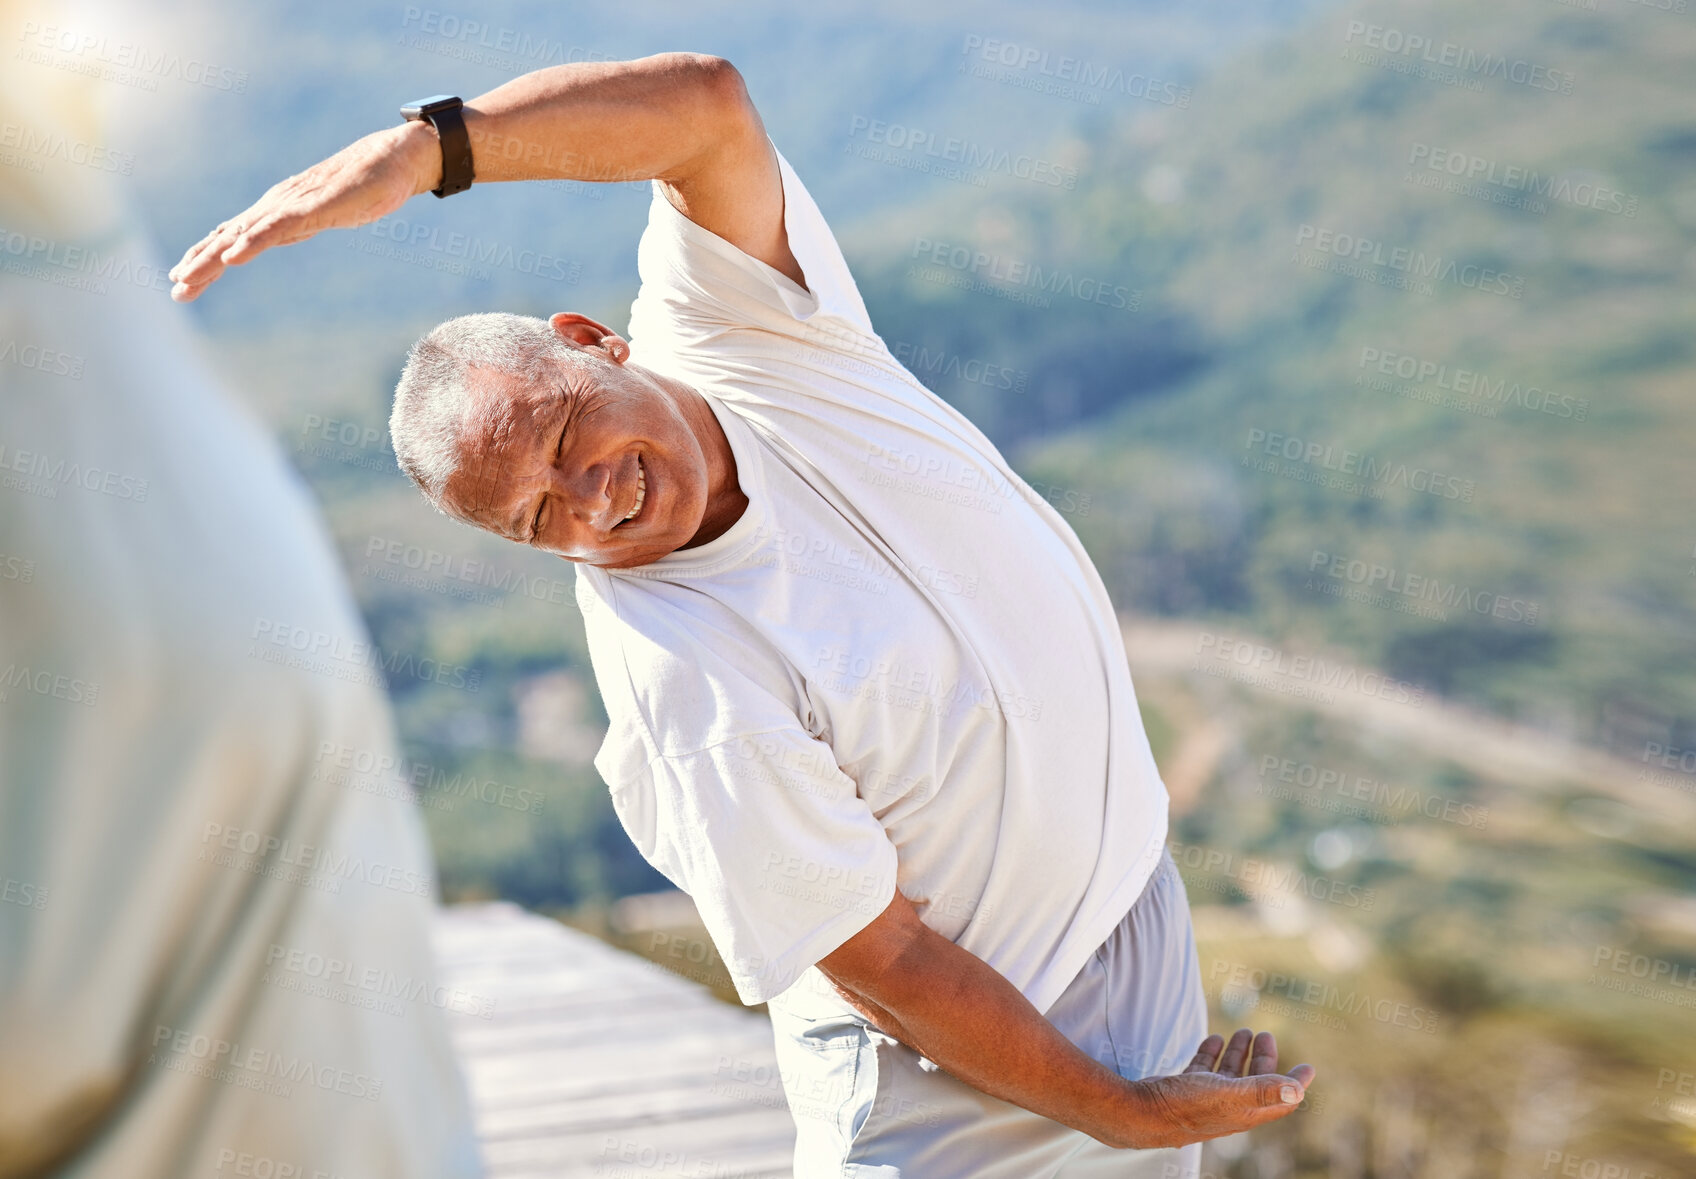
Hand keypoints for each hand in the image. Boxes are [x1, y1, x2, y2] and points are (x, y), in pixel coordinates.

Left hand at [168, 121, 438, 302]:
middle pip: (229, 237)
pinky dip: (251, 243)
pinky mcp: (313, 207)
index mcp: (278, 211)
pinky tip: (233, 257)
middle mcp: (276, 206)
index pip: (233, 236)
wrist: (392, 159)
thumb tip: (278, 233)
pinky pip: (276, 228)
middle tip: (176, 289)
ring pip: (243, 235)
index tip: (182, 280)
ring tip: (187, 277)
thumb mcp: (322, 212)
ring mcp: (293, 205)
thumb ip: (298, 222)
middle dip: (200, 263)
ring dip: (213, 258)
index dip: (206, 257)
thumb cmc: (362, 185)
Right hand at [1121, 1029, 1314, 1148]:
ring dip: (1239, 1053)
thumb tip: (1297, 1090)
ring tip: (1243, 1032)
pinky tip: (1214, 1039)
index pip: (1280, 1099)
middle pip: (1256, 1082)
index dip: (1296, 1083)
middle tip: (1265, 1035)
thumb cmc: (1187, 1106)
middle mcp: (1230, 1107)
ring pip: (1230, 1074)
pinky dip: (1212, 1053)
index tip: (1308, 1067)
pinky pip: (1205, 1069)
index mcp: (1246, 1111)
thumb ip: (1262, 1090)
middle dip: (1264, 1058)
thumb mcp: (1229, 1095)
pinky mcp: (1187, 1090)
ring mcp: (1207, 1098)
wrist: (1144, 1113)